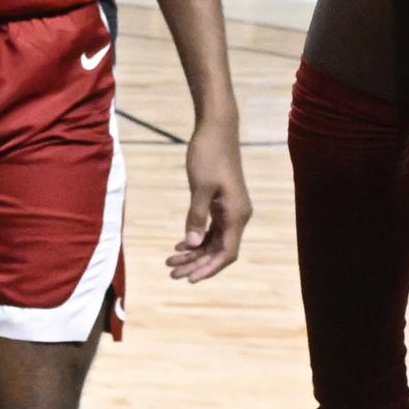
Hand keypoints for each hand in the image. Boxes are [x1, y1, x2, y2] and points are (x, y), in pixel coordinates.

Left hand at [171, 120, 249, 280]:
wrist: (216, 129)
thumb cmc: (208, 154)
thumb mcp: (200, 187)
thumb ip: (196, 216)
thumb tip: (193, 244)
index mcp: (237, 215)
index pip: (226, 253)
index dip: (209, 268)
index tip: (190, 279)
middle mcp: (238, 216)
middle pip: (219, 250)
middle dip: (197, 264)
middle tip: (171, 273)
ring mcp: (231, 209)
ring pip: (214, 240)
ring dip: (194, 253)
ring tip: (170, 262)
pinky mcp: (223, 202)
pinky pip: (211, 228)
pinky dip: (196, 238)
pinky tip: (179, 245)